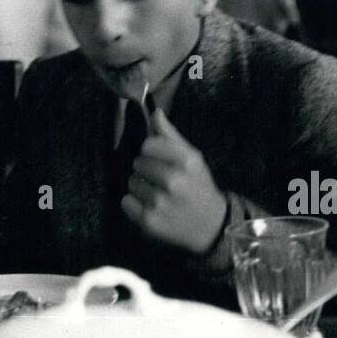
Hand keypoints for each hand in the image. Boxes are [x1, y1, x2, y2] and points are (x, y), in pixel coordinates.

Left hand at [122, 108, 227, 253]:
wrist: (210, 225)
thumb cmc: (198, 186)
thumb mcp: (192, 157)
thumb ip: (170, 135)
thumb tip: (155, 112)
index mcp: (186, 161)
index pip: (148, 144)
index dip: (151, 150)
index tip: (160, 159)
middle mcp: (173, 181)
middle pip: (137, 163)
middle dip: (145, 169)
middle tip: (160, 179)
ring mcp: (160, 202)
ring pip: (131, 182)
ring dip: (140, 186)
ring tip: (157, 192)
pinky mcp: (149, 221)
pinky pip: (126, 202)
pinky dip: (133, 203)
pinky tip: (150, 205)